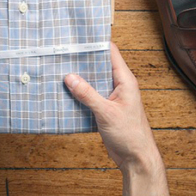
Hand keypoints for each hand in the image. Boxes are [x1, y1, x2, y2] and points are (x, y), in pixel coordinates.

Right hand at [64, 43, 169, 195]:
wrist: (136, 158)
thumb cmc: (130, 135)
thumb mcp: (106, 112)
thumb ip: (88, 94)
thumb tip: (69, 77)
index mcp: (125, 80)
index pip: (110, 53)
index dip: (96, 43)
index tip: (79, 36)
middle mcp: (118, 85)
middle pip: (98, 65)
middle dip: (82, 59)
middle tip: (63, 52)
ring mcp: (111, 97)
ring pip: (92, 81)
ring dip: (79, 78)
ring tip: (59, 69)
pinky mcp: (105, 108)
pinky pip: (90, 95)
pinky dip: (78, 92)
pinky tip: (64, 91)